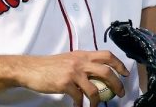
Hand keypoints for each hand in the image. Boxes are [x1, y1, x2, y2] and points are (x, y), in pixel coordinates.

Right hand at [14, 50, 128, 106]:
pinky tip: (77, 106)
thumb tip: (96, 74)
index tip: (125, 73)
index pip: (106, 55)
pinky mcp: (65, 84)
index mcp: (82, 54)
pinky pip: (79, 98)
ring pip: (95, 89)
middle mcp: (80, 62)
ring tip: (96, 106)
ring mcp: (73, 73)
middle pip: (106, 71)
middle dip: (117, 84)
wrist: (30, 69)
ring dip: (98, 100)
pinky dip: (80, 104)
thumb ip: (81, 64)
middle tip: (120, 93)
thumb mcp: (68, 59)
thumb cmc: (48, 66)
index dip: (119, 64)